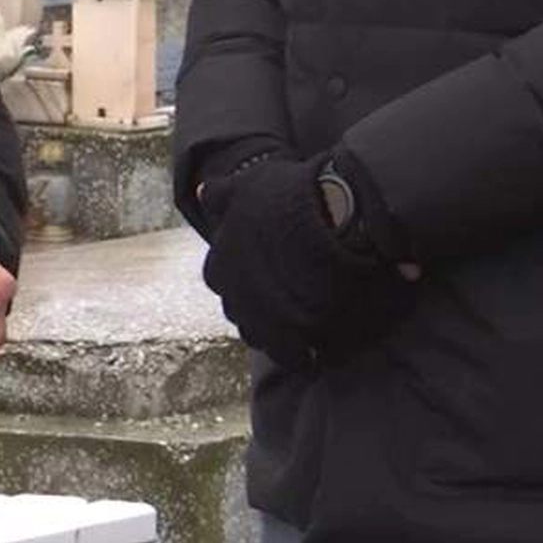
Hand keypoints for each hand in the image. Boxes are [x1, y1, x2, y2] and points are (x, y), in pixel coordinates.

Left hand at [199, 154, 410, 368]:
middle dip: (262, 307)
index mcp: (220, 269)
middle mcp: (236, 302)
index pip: (224, 282)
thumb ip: (224, 194)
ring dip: (286, 333)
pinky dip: (312, 351)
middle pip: (244, 314)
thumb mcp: (251, 184)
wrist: (340, 215)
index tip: (269, 268)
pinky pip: (301, 358)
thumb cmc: (293, 196)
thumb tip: (201, 191)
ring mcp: (266, 326)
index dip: (247, 276)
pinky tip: (329, 338)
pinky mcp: (301, 344)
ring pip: (270, 341)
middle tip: (294, 293)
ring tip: (314, 319)